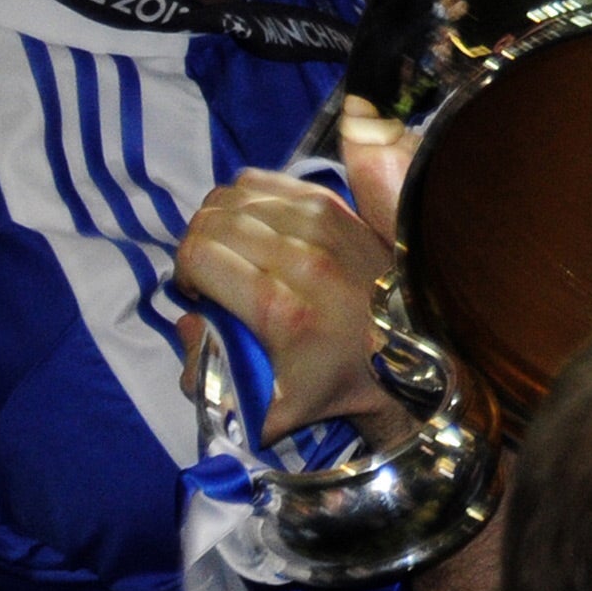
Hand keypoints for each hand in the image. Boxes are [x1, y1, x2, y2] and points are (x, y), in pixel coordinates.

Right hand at [175, 169, 399, 444]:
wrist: (407, 346)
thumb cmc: (335, 380)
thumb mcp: (268, 409)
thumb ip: (209, 376)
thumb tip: (189, 321)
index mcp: (278, 309)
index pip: (198, 256)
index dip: (184, 274)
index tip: (198, 295)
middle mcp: (298, 257)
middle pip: (211, 221)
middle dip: (196, 247)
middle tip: (210, 274)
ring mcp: (318, 223)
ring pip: (233, 195)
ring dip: (218, 221)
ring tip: (231, 250)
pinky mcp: (333, 203)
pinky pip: (263, 181)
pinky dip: (246, 199)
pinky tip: (254, 227)